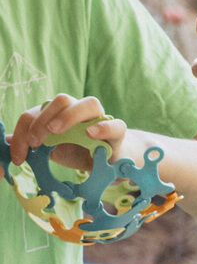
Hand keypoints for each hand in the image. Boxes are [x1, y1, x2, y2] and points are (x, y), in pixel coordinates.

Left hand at [6, 94, 141, 169]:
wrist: (110, 163)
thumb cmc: (79, 152)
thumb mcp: (51, 150)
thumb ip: (32, 144)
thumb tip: (7, 140)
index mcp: (59, 113)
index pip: (37, 113)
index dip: (23, 132)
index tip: (20, 156)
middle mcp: (80, 110)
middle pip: (61, 100)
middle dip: (43, 119)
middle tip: (35, 141)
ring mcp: (101, 119)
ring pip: (89, 103)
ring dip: (69, 115)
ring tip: (56, 131)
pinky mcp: (118, 133)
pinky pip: (115, 124)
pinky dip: (103, 127)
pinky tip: (91, 133)